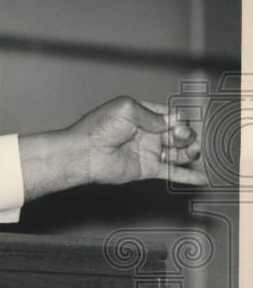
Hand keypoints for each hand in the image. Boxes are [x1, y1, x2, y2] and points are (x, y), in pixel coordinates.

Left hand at [19, 96, 207, 201]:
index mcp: (142, 115)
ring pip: (179, 153)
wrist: (84, 153)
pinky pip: (172, 173)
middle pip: (180, 134)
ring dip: (191, 152)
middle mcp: (147, 133)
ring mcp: (148, 152)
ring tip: (193, 152)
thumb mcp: (127, 109)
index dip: (180, 119)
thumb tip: (171, 122)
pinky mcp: (147, 169)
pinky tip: (202, 179)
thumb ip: (152, 115)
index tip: (178, 123)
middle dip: (186, 135)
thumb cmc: (98, 128)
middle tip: (181, 136)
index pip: (172, 116)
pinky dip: (187, 176)